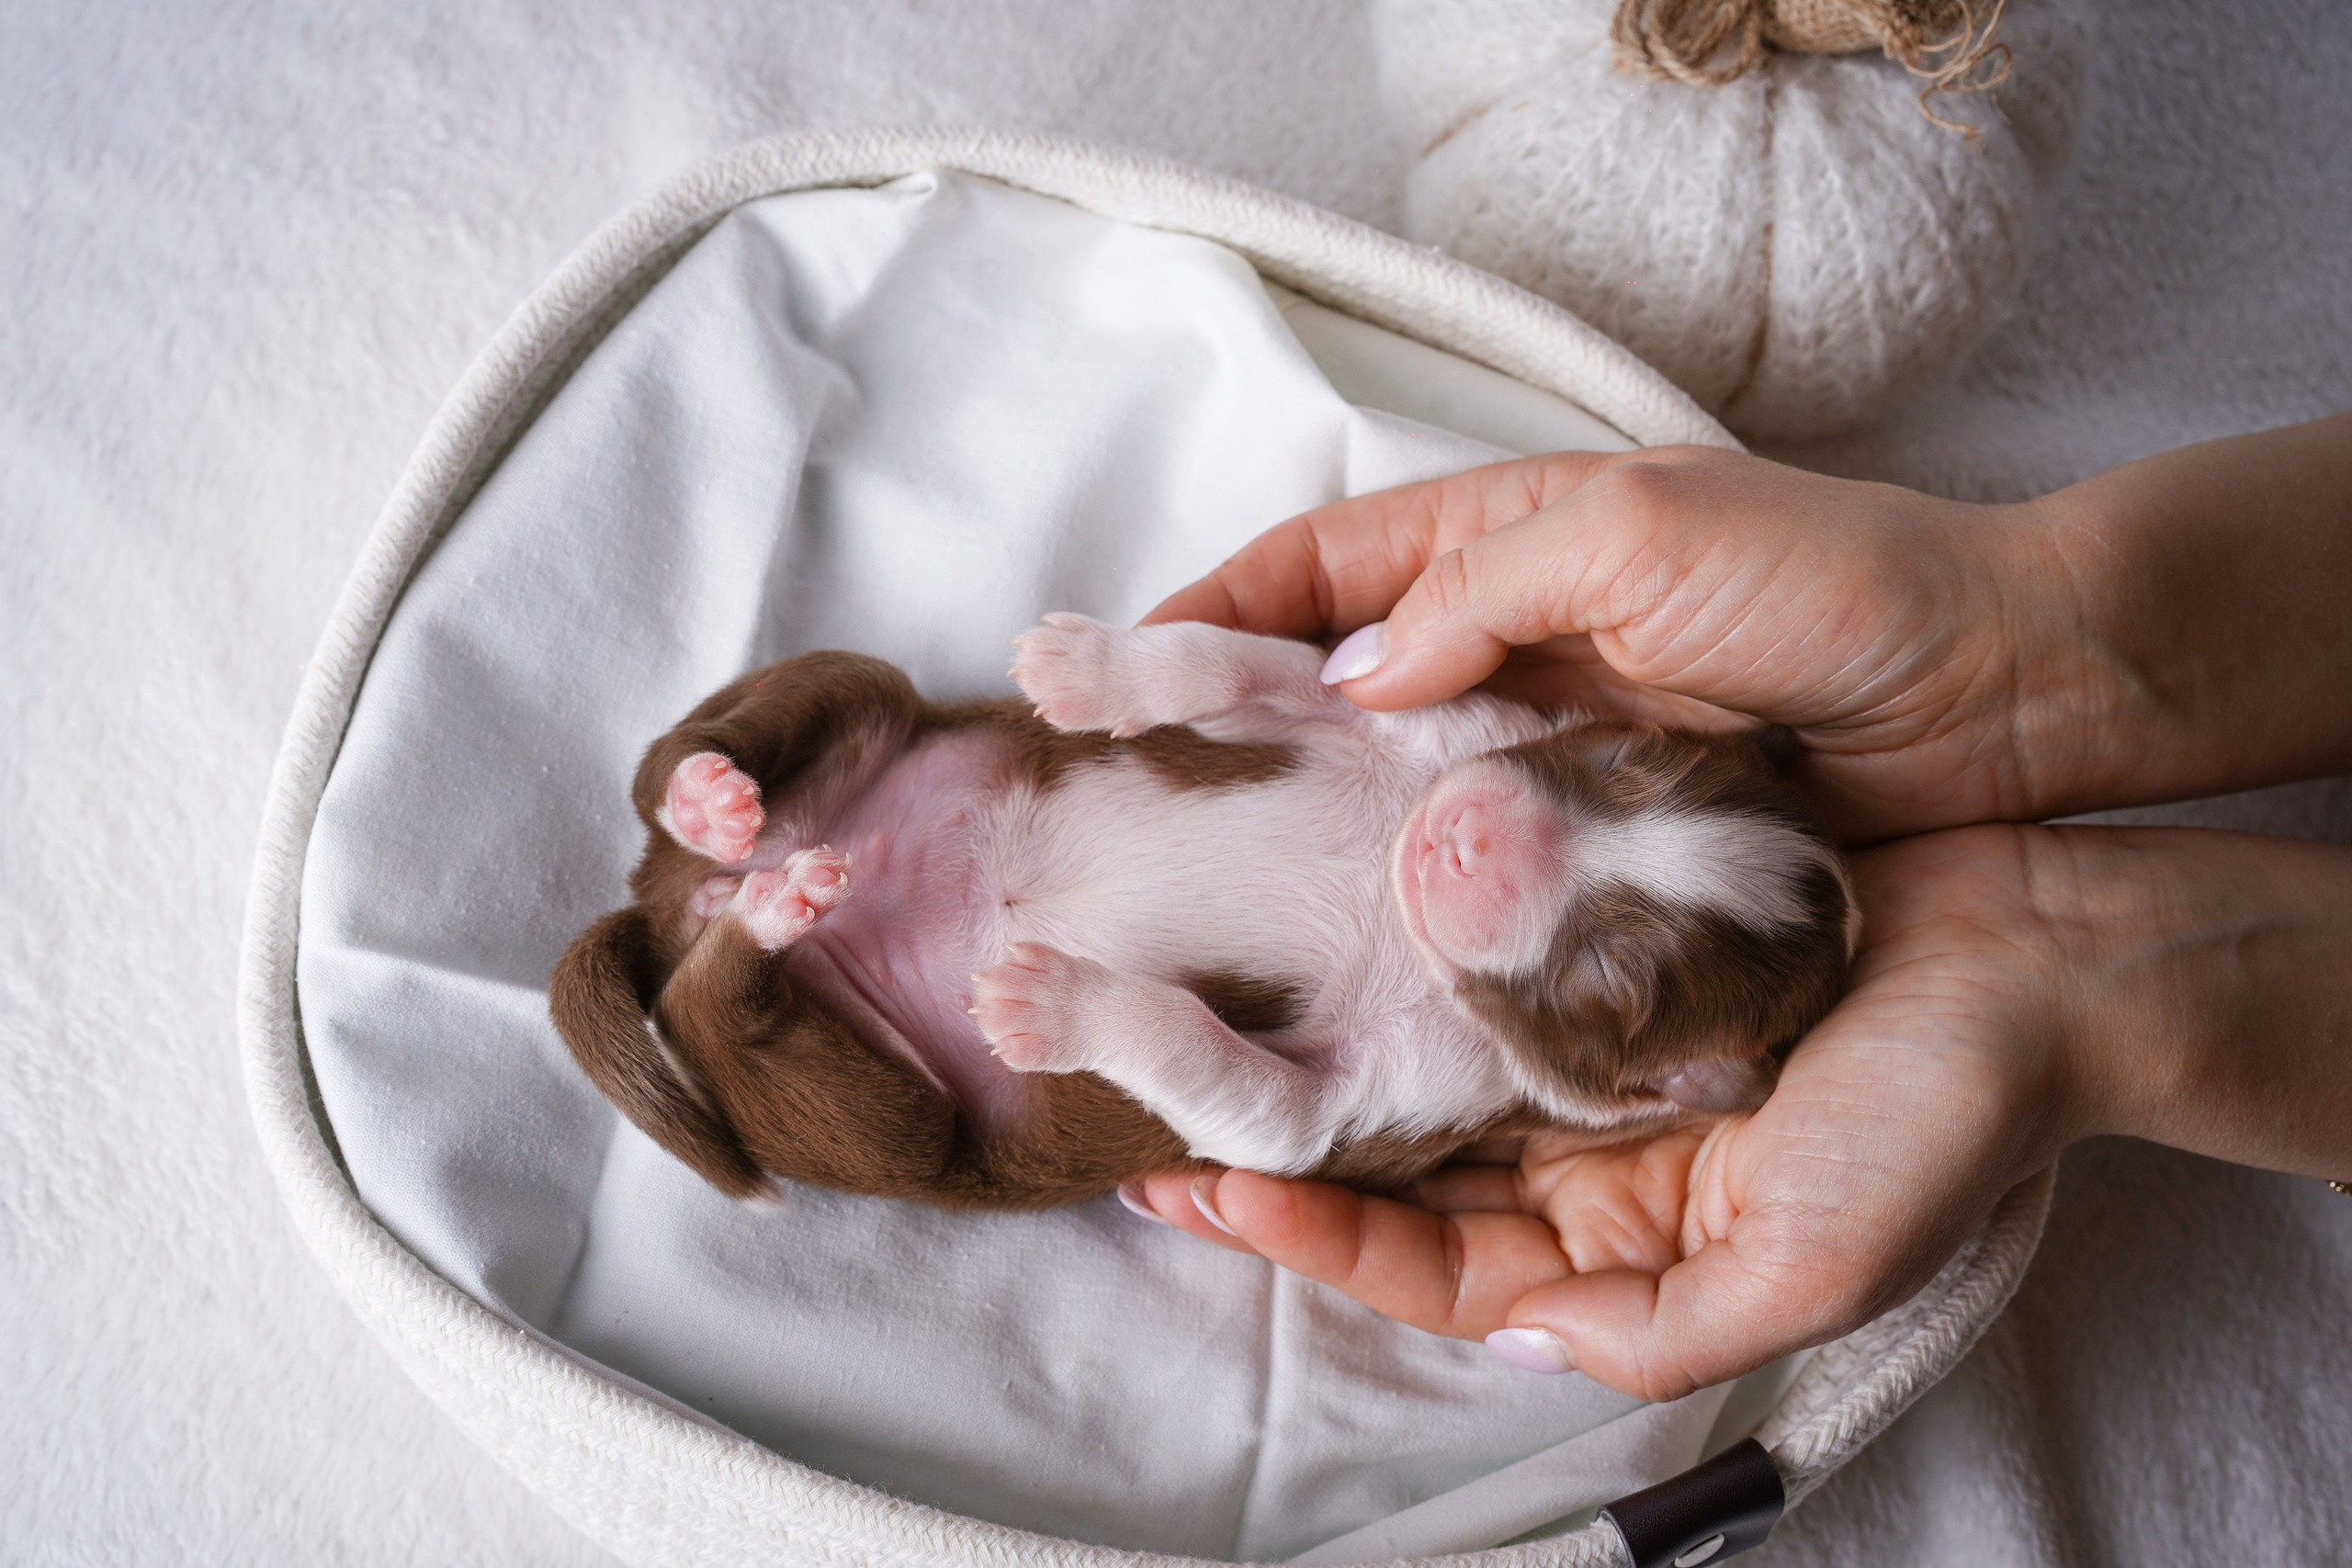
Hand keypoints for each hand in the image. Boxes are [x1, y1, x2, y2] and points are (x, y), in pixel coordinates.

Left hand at [1127, 821, 2351, 1399]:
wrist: (2051, 955)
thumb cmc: (1942, 1114)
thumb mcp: (1809, 1264)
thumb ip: (1656, 1324)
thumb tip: (1519, 1334)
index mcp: (1615, 1237)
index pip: (1422, 1259)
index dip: (1302, 1239)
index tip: (1186, 1193)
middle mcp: (1582, 1144)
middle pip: (1395, 1158)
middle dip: (1271, 1138)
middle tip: (1133, 1092)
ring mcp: (1587, 1036)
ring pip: (1416, 1050)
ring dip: (1314, 1031)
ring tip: (1195, 991)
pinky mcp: (1606, 933)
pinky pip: (1477, 944)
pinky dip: (1401, 928)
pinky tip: (1325, 888)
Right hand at [1149, 447, 2052, 841]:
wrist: (2008, 699)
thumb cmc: (1834, 584)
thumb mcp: (1640, 535)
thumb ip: (1478, 591)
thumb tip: (1340, 684)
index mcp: (1500, 543)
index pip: (1310, 570)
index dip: (1203, 616)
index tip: (1102, 681)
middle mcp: (1505, 648)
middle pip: (1325, 688)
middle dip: (1223, 738)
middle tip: (1126, 819)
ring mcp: (1547, 751)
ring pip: (1386, 793)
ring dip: (1301, 837)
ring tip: (1202, 908)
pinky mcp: (1598, 845)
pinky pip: (1473, 875)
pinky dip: (1405, 908)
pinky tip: (1347, 963)